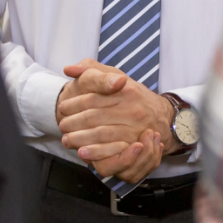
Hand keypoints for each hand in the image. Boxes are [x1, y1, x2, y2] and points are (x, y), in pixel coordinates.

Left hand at [57, 59, 177, 179]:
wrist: (161, 116)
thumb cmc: (131, 95)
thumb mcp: (115, 75)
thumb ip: (92, 68)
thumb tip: (69, 69)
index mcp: (126, 91)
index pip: (93, 98)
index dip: (74, 103)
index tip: (62, 107)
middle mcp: (132, 110)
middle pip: (95, 117)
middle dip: (74, 122)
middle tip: (62, 125)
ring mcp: (135, 129)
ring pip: (102, 135)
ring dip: (80, 138)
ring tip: (67, 139)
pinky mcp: (136, 146)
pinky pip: (113, 152)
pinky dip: (96, 153)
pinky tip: (83, 153)